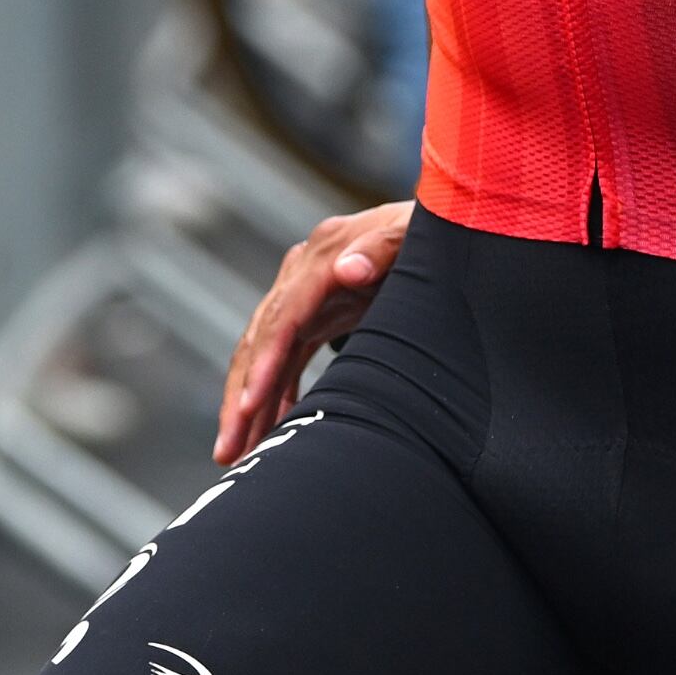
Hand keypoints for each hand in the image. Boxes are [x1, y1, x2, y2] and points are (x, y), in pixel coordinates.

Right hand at [215, 200, 409, 460]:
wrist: (449, 218)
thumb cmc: (434, 230)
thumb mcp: (416, 235)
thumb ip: (383, 248)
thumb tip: (348, 270)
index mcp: (325, 255)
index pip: (283, 317)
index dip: (264, 363)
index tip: (250, 407)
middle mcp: (304, 272)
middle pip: (261, 340)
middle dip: (241, 398)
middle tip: (226, 451)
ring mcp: (307, 293)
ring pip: (266, 355)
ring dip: (250, 405)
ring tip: (234, 456)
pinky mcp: (316, 312)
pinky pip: (287, 359)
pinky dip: (276, 394)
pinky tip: (268, 432)